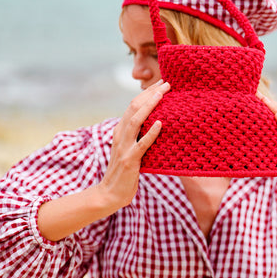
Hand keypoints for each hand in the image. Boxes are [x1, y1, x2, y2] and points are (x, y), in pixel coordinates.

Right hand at [96, 80, 169, 212]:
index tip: (161, 84)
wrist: (110, 194)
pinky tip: (160, 124)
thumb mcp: (131, 150)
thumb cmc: (124, 173)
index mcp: (120, 131)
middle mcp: (121, 135)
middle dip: (151, 94)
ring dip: (150, 106)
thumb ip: (138, 137)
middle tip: (167, 83)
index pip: (133, 106)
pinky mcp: (130, 161)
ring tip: (163, 95)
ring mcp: (124, 147)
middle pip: (134, 108)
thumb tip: (156, 125)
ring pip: (136, 121)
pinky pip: (141, 144)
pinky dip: (151, 133)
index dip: (147, 94)